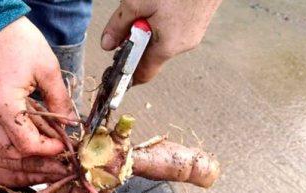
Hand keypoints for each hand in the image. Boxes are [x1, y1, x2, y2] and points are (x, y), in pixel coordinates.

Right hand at [0, 17, 74, 172]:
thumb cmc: (19, 42)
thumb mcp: (48, 69)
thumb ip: (59, 101)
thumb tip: (69, 123)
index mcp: (6, 105)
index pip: (28, 144)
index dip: (48, 149)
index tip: (62, 144)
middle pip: (12, 149)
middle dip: (35, 149)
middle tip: (52, 141)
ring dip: (14, 146)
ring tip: (33, 137)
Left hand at [101, 0, 221, 83]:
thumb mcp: (137, 3)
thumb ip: (119, 26)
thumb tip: (107, 44)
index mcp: (167, 47)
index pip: (143, 74)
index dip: (127, 74)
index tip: (115, 69)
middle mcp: (183, 45)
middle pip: (151, 54)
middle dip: (136, 41)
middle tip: (130, 20)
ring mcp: (193, 33)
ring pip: (162, 39)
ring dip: (149, 28)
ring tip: (148, 6)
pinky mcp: (198, 21)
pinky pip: (174, 29)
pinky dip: (162, 21)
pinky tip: (161, 3)